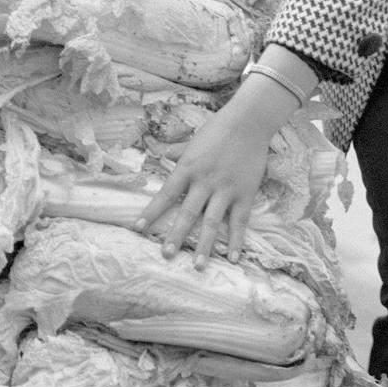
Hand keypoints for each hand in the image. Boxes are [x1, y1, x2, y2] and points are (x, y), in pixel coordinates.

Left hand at [135, 73, 300, 266]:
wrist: (249, 121)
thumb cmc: (218, 129)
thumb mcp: (191, 140)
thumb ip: (175, 151)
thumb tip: (156, 152)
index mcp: (187, 168)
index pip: (166, 194)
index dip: (151, 212)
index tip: (138, 227)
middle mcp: (204, 181)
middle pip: (188, 213)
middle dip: (176, 235)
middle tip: (166, 254)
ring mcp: (225, 190)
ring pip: (212, 222)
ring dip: (204, 245)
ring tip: (197, 266)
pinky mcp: (245, 194)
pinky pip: (239, 222)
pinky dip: (236, 240)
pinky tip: (232, 258)